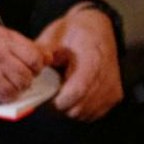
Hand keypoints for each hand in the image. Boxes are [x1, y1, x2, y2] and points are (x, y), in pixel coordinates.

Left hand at [37, 4, 122, 122]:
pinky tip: (75, 95)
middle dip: (60, 106)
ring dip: (70, 108)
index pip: (77, 91)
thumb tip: (29, 70)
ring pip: (85, 114)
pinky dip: (80, 109)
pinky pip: (92, 114)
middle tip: (52, 93)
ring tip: (65, 91)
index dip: (58, 101)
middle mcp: (107, 76)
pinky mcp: (114, 96)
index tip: (46, 97)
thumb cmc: (76, 33)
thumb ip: (42, 54)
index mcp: (93, 59)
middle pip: (80, 107)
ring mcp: (112, 88)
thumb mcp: (55, 36)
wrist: (98, 28)